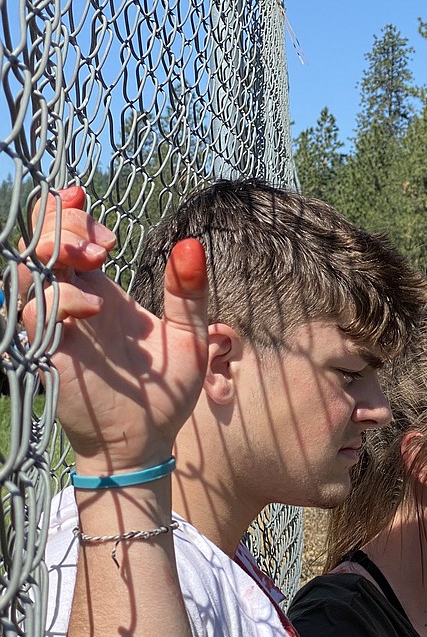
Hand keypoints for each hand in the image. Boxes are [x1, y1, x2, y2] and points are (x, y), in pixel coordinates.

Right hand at [21, 187, 208, 471]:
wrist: (147, 439)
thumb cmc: (164, 391)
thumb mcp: (189, 336)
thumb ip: (188, 293)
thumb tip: (191, 244)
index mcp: (102, 291)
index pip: (69, 236)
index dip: (69, 211)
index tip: (85, 196)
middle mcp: (74, 302)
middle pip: (41, 243)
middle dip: (61, 223)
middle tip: (100, 242)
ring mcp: (58, 325)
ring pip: (26, 271)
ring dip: (54, 250)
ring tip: (94, 256)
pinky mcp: (48, 350)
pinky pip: (33, 312)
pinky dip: (61, 298)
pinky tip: (96, 306)